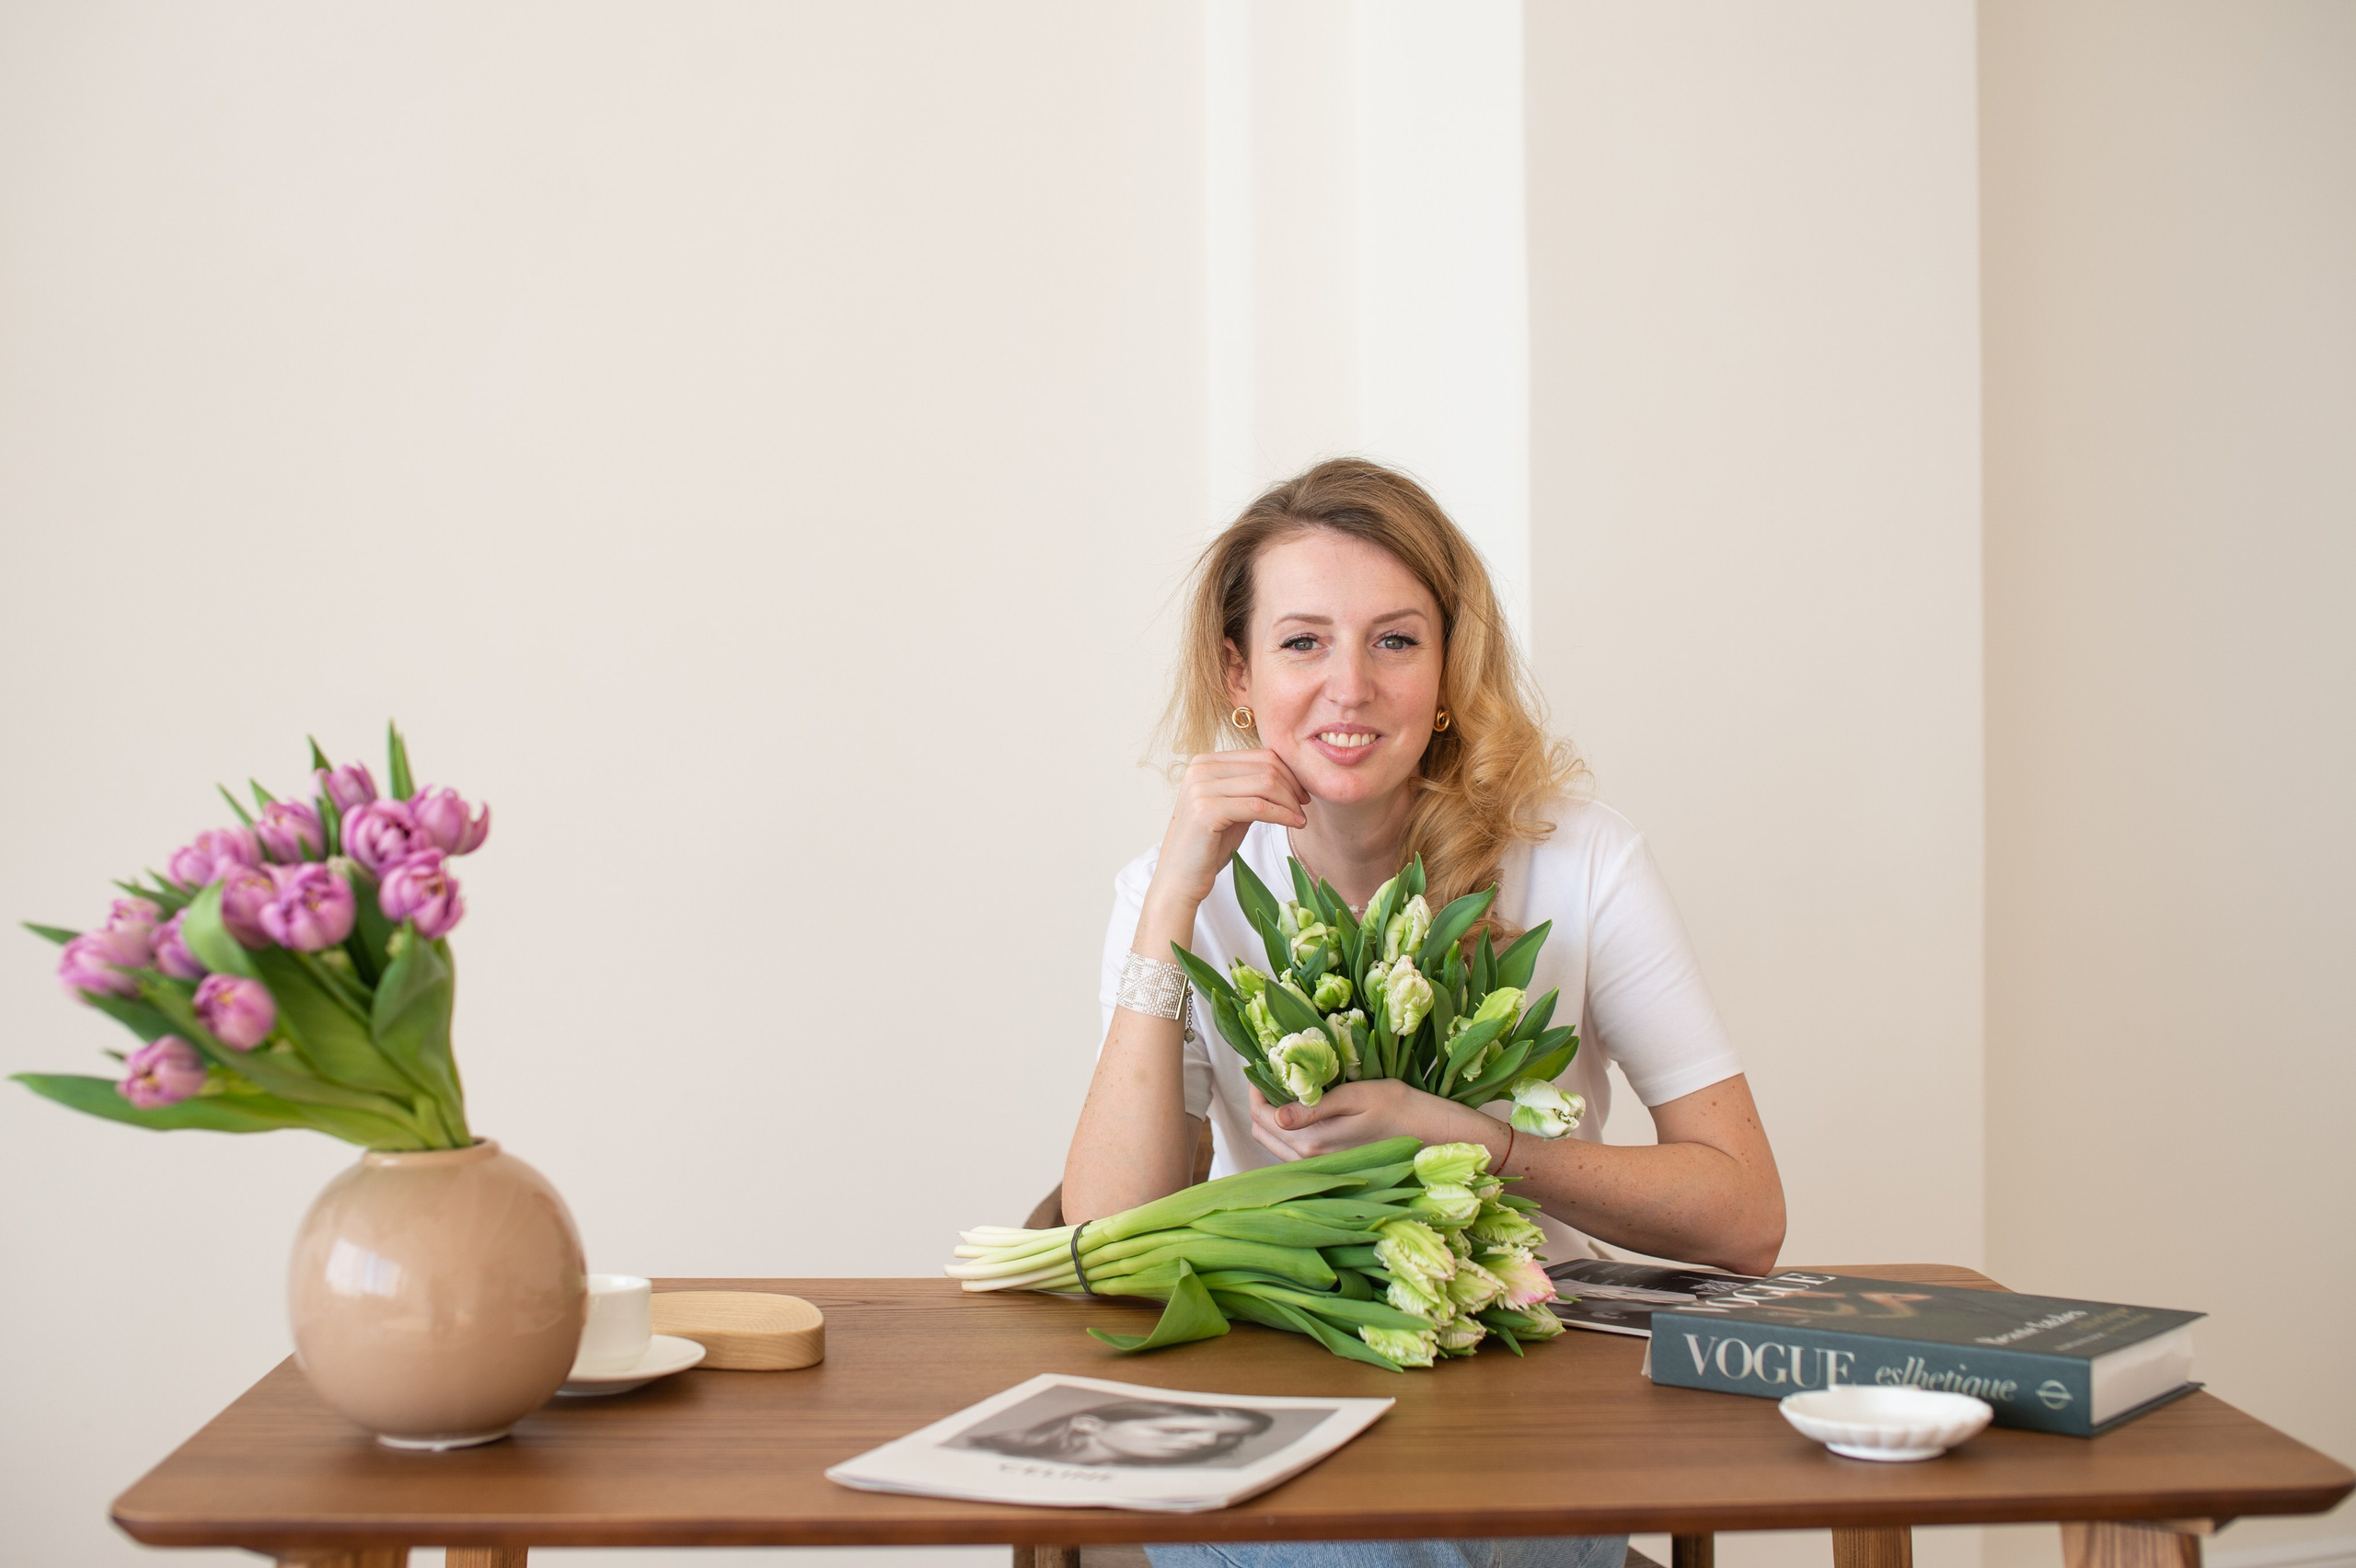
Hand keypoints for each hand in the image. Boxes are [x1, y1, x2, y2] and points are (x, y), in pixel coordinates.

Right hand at [1144, 749, 1308, 916]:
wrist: (1180, 877)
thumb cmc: (1209, 845)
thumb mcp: (1233, 807)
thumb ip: (1251, 788)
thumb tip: (1290, 777)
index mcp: (1205, 762)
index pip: (1260, 755)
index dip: (1288, 773)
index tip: (1301, 794)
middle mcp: (1200, 769)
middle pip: (1265, 766)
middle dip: (1292, 786)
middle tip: (1304, 807)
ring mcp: (1201, 788)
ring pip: (1265, 784)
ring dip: (1290, 802)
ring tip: (1300, 819)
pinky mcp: (1206, 811)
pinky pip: (1258, 807)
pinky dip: (1282, 815)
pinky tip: (1294, 824)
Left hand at [1247, 1078, 1502, 1161]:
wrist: (1431, 1133)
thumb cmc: (1398, 1107)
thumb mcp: (1356, 1097)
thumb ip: (1313, 1109)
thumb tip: (1277, 1115)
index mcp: (1311, 1142)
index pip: (1260, 1116)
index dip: (1256, 1087)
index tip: (1263, 1063)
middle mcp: (1308, 1160)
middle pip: (1261, 1132)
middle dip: (1259, 1101)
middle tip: (1272, 1073)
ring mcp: (1318, 1167)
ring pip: (1273, 1144)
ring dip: (1271, 1117)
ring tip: (1286, 1089)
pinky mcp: (1329, 1167)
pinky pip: (1290, 1151)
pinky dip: (1286, 1130)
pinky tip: (1303, 1111)